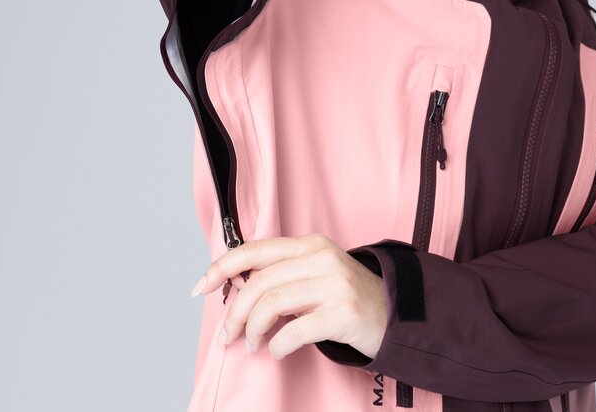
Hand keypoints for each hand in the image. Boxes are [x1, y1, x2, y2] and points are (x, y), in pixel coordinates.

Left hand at [191, 232, 386, 360]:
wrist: (394, 313)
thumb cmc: (345, 296)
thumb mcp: (314, 273)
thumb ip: (280, 274)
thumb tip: (233, 285)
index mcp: (309, 244)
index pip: (255, 250)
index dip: (223, 266)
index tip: (202, 285)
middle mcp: (320, 258)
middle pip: (259, 282)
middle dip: (234, 313)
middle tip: (227, 336)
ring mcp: (333, 284)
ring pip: (272, 304)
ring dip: (252, 330)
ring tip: (252, 344)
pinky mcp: (343, 313)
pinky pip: (295, 331)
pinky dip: (278, 345)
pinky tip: (278, 350)